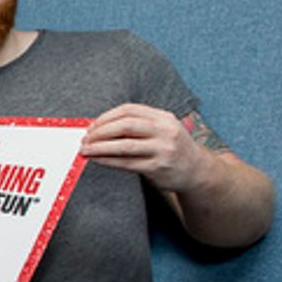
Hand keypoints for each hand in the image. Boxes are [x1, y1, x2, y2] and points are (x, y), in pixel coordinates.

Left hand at [80, 104, 211, 192]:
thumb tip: (98, 127)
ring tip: (85, 150)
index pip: (129, 110)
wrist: (196, 170)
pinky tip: (96, 160)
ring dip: (99, 147)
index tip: (91, 126)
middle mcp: (165, 131)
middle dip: (100, 132)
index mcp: (163, 117)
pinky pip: (126, 163)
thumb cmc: (170, 148)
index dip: (106, 117)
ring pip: (124, 146)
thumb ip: (138, 125)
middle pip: (125, 125)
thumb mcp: (161, 129)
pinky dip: (107, 161)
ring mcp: (163, 149)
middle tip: (85, 139)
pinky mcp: (157, 167)